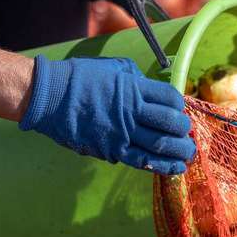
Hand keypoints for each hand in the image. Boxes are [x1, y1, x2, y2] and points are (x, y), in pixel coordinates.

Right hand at [19, 56, 195, 174]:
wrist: (49, 97)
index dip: (179, 105)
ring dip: (180, 150)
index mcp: (133, 88)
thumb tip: (151, 87)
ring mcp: (122, 133)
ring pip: (161, 145)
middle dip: (183, 129)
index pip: (169, 98)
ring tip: (188, 154)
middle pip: (170, 122)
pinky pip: (142, 161)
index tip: (179, 110)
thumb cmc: (79, 79)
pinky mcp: (112, 150)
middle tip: (186, 132)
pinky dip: (162, 166)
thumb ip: (135, 78)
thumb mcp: (112, 68)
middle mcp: (131, 111)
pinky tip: (175, 168)